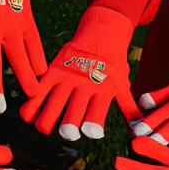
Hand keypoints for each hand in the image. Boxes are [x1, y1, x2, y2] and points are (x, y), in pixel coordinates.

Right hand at [20, 6, 140, 140]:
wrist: (99, 34)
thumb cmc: (113, 65)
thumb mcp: (123, 84)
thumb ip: (129, 108)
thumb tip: (139, 130)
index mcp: (102, 90)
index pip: (96, 113)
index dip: (93, 127)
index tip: (90, 134)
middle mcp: (83, 86)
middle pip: (72, 113)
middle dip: (68, 128)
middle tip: (67, 135)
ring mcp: (66, 79)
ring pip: (51, 105)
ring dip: (45, 121)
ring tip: (44, 128)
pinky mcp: (52, 73)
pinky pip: (37, 92)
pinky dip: (30, 106)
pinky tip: (29, 116)